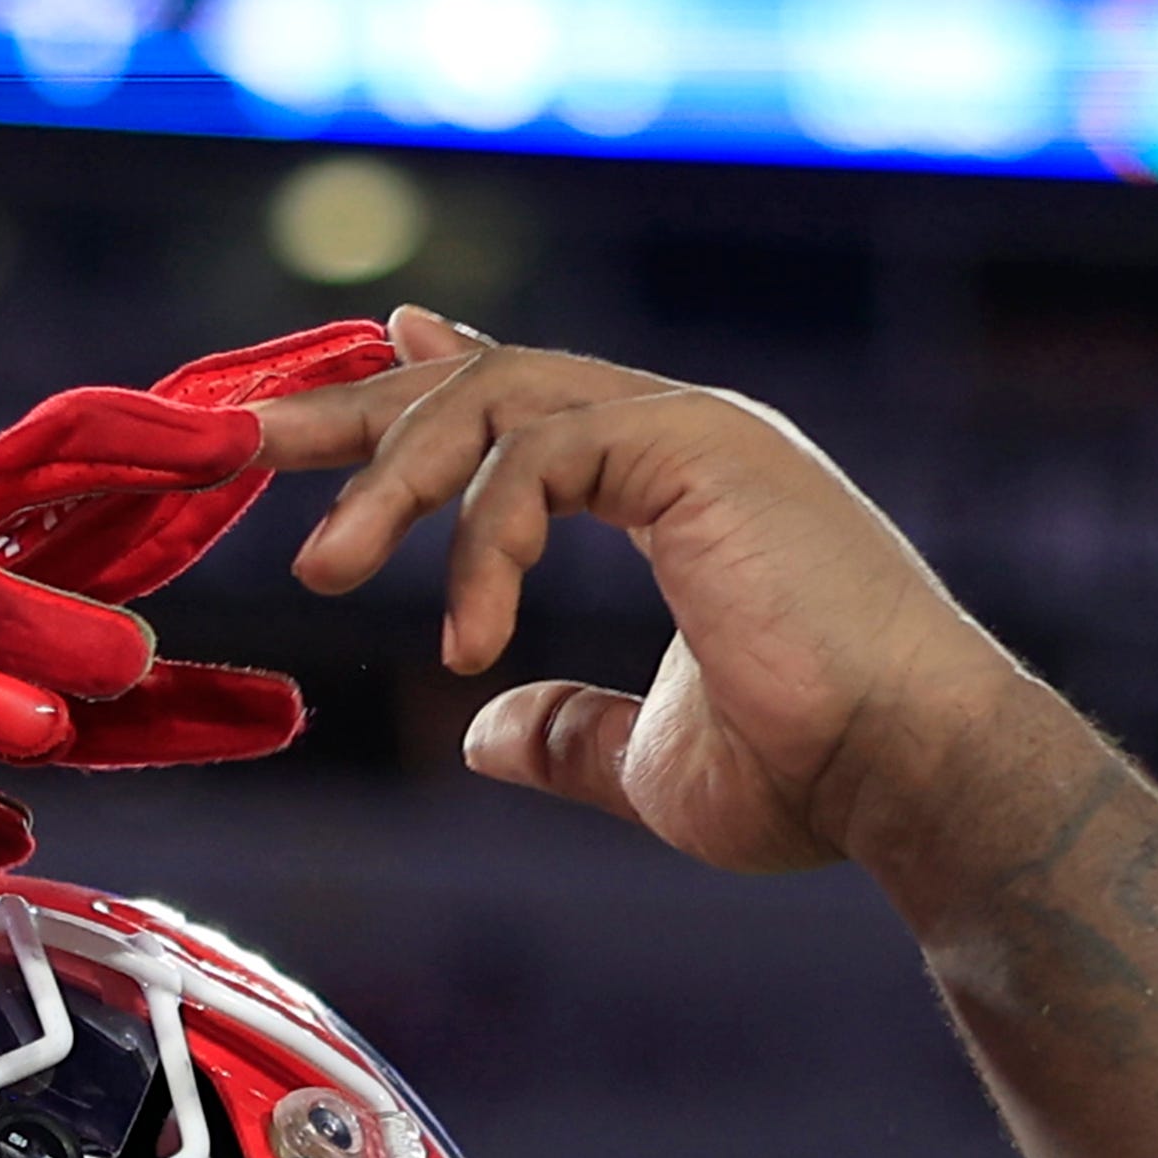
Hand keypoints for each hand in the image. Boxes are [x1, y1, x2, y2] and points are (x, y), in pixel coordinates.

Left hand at [261, 311, 1030, 877]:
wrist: (919, 775)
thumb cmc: (816, 777)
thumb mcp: (651, 766)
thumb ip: (568, 734)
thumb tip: (481, 734)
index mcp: (678, 480)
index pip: (529, 401)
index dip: (427, 387)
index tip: (344, 386)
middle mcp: (683, 431)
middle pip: (484, 379)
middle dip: (353, 409)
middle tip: (238, 445)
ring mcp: (693, 426)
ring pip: (494, 400)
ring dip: (389, 477)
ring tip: (321, 569)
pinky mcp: (695, 445)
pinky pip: (537, 459)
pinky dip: (480, 542)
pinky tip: (464, 640)